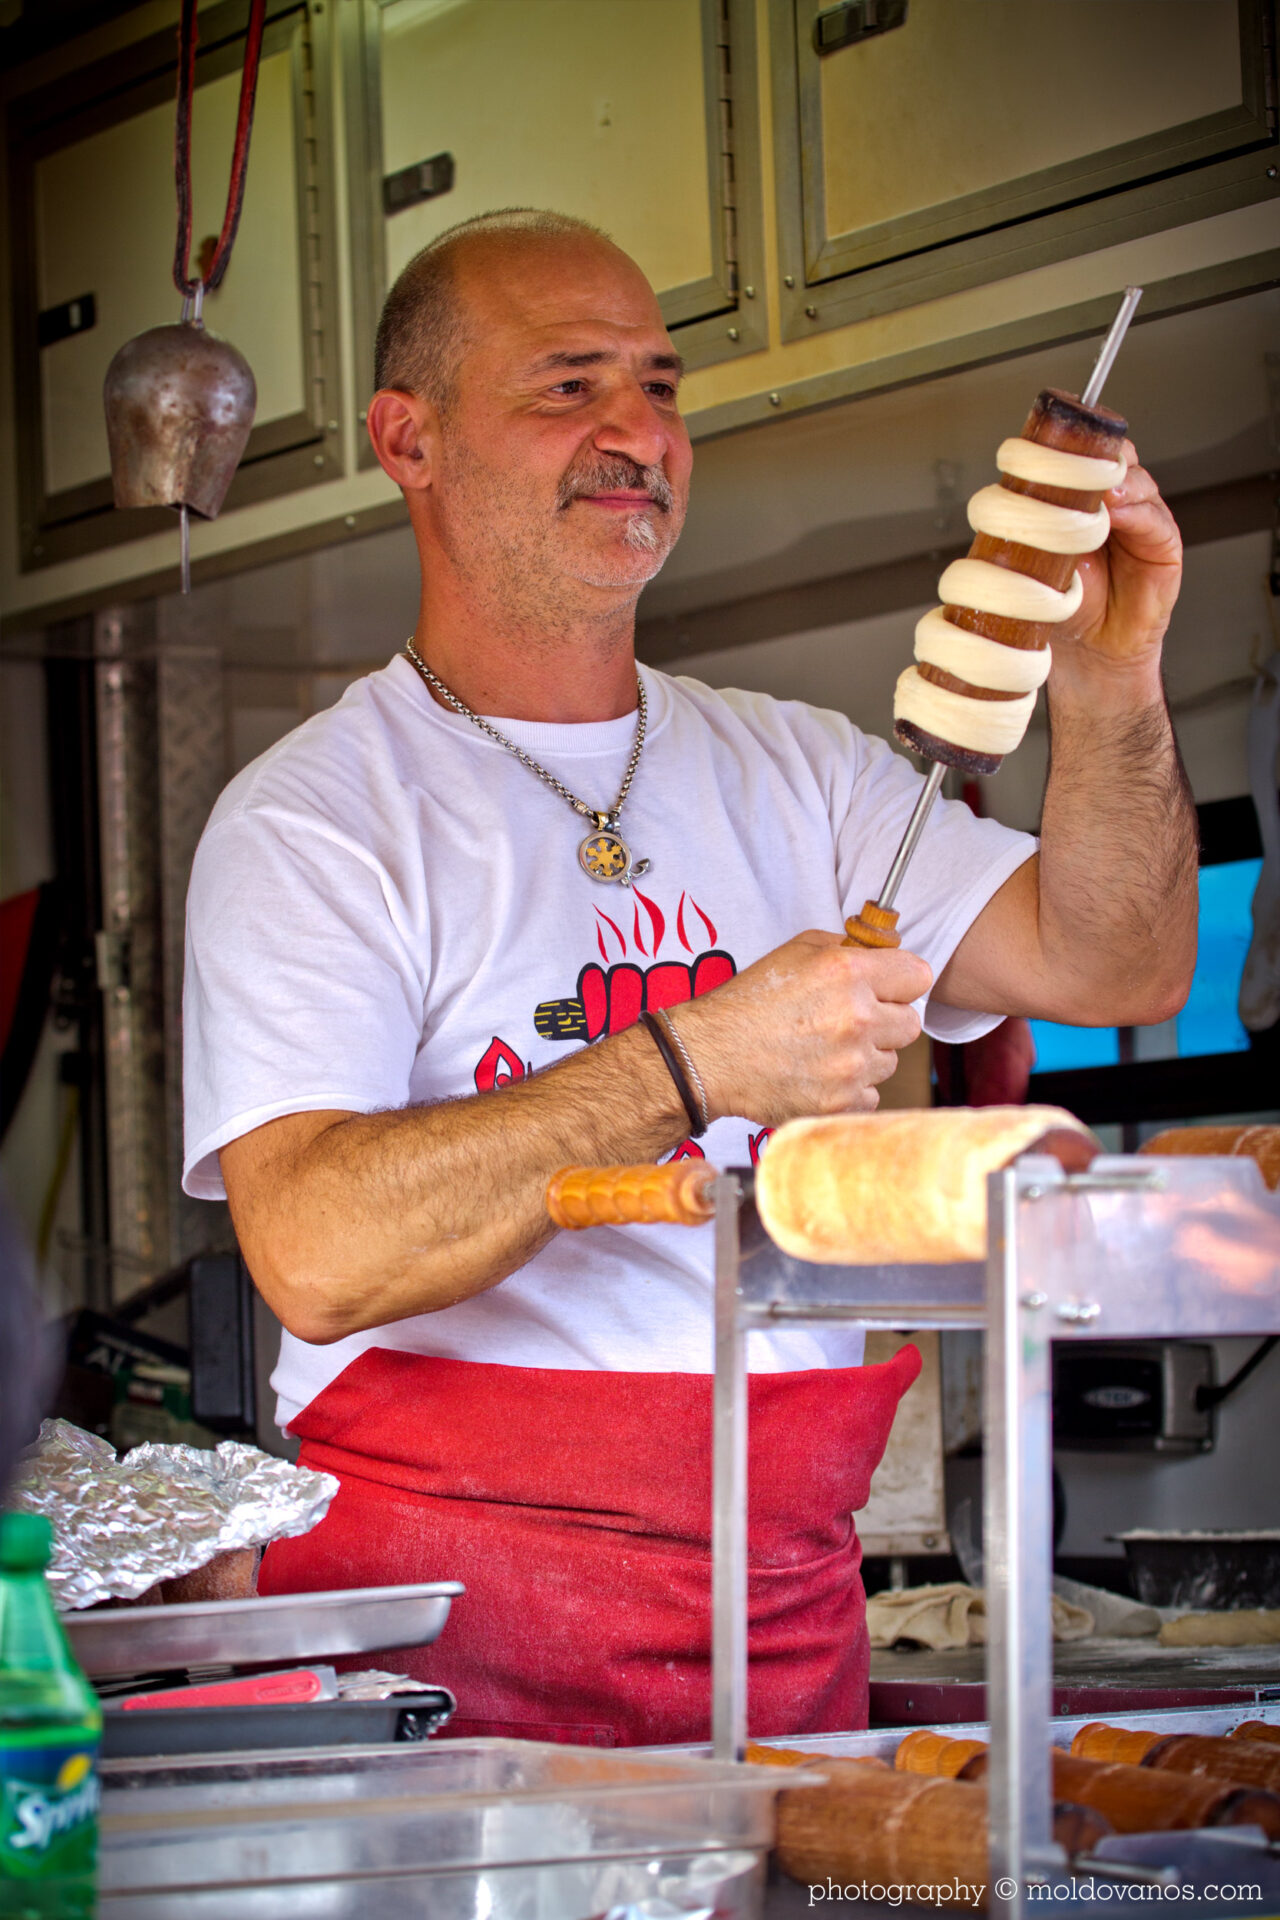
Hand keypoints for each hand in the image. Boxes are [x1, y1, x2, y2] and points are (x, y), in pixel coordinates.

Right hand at [673, 929, 931, 1124]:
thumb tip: (886, 953)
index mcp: (847, 973)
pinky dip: (851, 1088)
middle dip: (886, 1020)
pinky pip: (871, 1094)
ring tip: (825, 1049)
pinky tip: (819, 1074)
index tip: (888, 988)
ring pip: (890, 1061)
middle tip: (849, 1021)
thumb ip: (848, 948)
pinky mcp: (841, 1102)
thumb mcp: (796, 952)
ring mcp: (850, 1065)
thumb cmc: (749, 1002)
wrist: (710, 1057)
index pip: (919, 976)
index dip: (901, 981)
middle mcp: (855, 1018)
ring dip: (866, 1056)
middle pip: (911, 1022)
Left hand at [1060, 443, 1182, 679]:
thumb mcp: (1042, 560)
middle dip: (1098, 459)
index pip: (1086, 460)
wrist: (1090, 655)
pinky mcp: (1164, 547)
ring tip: (1098, 492)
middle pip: (1116, 460)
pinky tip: (1120, 512)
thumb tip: (1025, 495)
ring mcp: (1142, 523)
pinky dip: (1138, 511)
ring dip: (1117, 482)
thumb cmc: (1065, 609)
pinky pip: (1156, 520)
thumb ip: (1042, 527)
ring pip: (1138, 482)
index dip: (1075, 450)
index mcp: (1084, 504)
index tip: (1057, 448)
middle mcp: (1115, 507)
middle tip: (1078, 465)